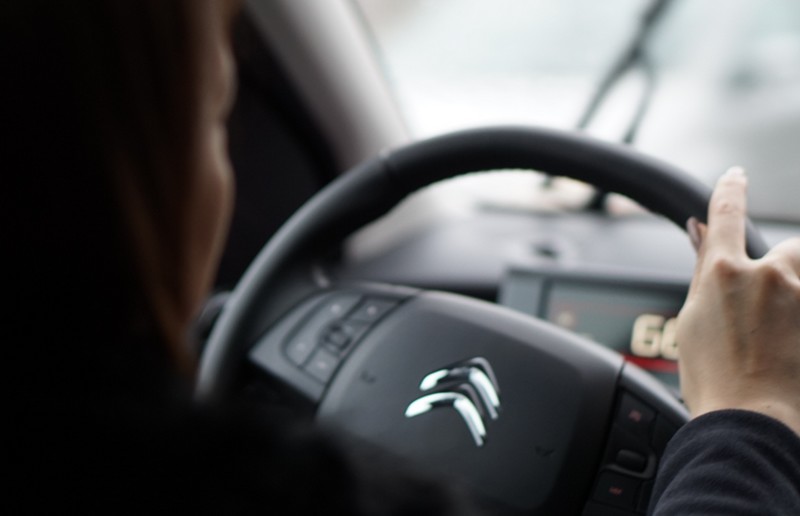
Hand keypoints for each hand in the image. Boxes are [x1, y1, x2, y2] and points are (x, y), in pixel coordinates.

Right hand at [677, 166, 799, 434]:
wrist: (755, 423)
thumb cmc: (716, 381)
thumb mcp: (694, 320)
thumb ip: (703, 270)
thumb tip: (699, 231)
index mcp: (723, 273)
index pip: (725, 212)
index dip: (730, 189)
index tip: (736, 177)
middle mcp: (769, 275)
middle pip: (788, 247)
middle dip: (782, 268)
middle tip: (769, 310)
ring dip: (793, 291)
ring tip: (782, 333)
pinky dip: (796, 313)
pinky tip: (788, 339)